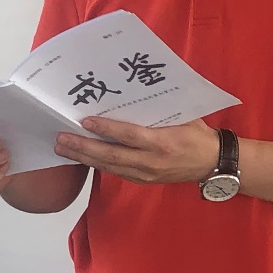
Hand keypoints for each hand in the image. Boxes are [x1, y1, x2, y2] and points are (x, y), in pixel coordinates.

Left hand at [54, 117, 219, 184]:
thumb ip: (158, 109)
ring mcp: (146, 174)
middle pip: (111, 156)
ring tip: (62, 149)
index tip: (85, 122)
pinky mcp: (143, 180)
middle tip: (60, 139)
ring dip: (83, 158)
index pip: (128, 136)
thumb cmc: (197, 134)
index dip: (106, 130)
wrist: (212, 163)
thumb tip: (132, 91)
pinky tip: (81, 157)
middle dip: (83, 147)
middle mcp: (151, 161)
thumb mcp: (183, 116)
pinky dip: (96, 164)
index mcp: (162, 142)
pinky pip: (115, 172)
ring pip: (109, 167)